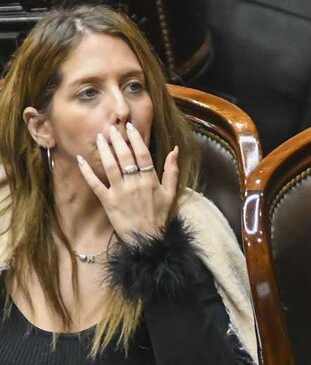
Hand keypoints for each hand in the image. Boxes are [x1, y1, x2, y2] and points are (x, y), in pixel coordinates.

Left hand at [76, 122, 178, 243]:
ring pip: (110, 167)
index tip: (130, 127)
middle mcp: (134, 183)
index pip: (142, 154)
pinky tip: (80, 159)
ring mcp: (120, 192)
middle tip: (111, 127)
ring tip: (100, 138)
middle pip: (125, 157)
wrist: (148, 238)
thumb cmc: (159, 215)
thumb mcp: (170, 193)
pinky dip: (87, 172)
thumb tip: (175, 150)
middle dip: (117, 140)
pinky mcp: (108, 201)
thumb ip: (172, 171)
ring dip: (104, 151)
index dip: (136, 139)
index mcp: (150, 180)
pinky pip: (95, 184)